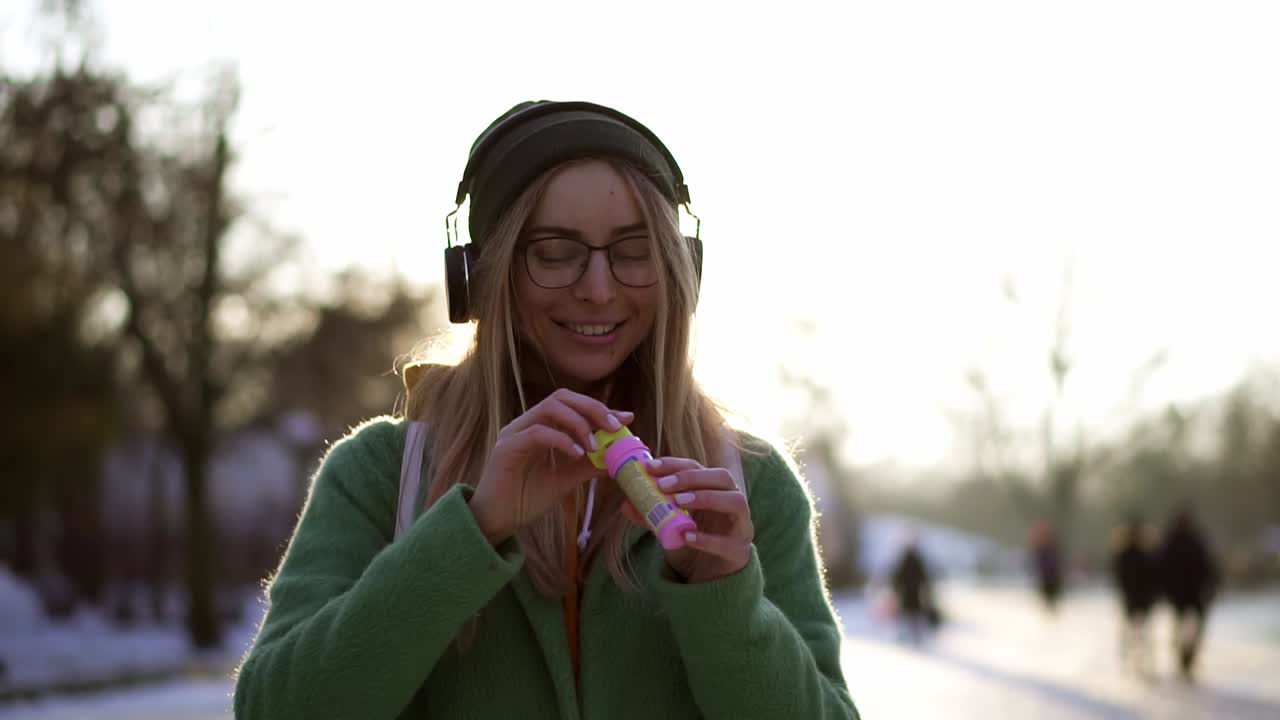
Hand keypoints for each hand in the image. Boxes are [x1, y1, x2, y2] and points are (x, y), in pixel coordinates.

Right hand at [471, 389, 631, 543]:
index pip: (573, 406)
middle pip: (562, 398)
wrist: (496, 522)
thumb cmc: (526, 499)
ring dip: (578, 423)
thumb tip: (618, 459)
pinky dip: (561, 440)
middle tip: (615, 427)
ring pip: (549, 408)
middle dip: (592, 409)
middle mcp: (526, 423)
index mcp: (540, 427)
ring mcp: (514, 433)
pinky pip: (537, 433)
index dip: (600, 409)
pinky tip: (577, 454)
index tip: (626, 418)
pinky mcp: (506, 448)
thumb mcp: (565, 480)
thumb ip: (588, 467)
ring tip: (595, 445)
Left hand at [621, 457, 752, 583]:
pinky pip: (729, 542)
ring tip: (679, 501)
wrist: (711, 577)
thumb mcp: (668, 526)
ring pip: (736, 502)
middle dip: (692, 477)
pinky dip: (707, 538)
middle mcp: (732, 502)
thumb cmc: (692, 543)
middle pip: (723, 477)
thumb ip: (652, 514)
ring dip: (707, 497)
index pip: (698, 467)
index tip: (651, 467)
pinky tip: (686, 536)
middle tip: (664, 485)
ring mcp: (741, 526)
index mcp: (714, 490)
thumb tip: (626, 504)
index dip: (675, 464)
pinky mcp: (739, 551)